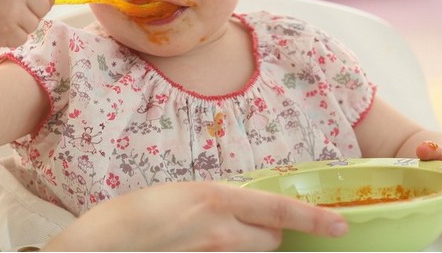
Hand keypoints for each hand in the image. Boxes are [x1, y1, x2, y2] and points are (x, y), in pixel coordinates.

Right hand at [0, 0, 54, 47]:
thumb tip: (52, 0)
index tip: (34, 2)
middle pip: (44, 6)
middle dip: (34, 12)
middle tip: (14, 12)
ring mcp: (12, 11)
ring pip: (34, 24)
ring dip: (21, 25)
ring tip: (1, 17)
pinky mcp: (6, 31)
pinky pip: (22, 38)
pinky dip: (12, 37)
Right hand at [43, 181, 347, 251]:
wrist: (101, 245)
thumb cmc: (133, 214)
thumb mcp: (181, 194)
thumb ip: (217, 201)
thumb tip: (244, 208)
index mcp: (215, 199)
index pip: (279, 209)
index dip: (315, 219)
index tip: (340, 225)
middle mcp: (220, 231)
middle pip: (272, 240)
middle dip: (268, 233)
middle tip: (244, 223)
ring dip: (248, 246)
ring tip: (215, 237)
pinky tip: (201, 248)